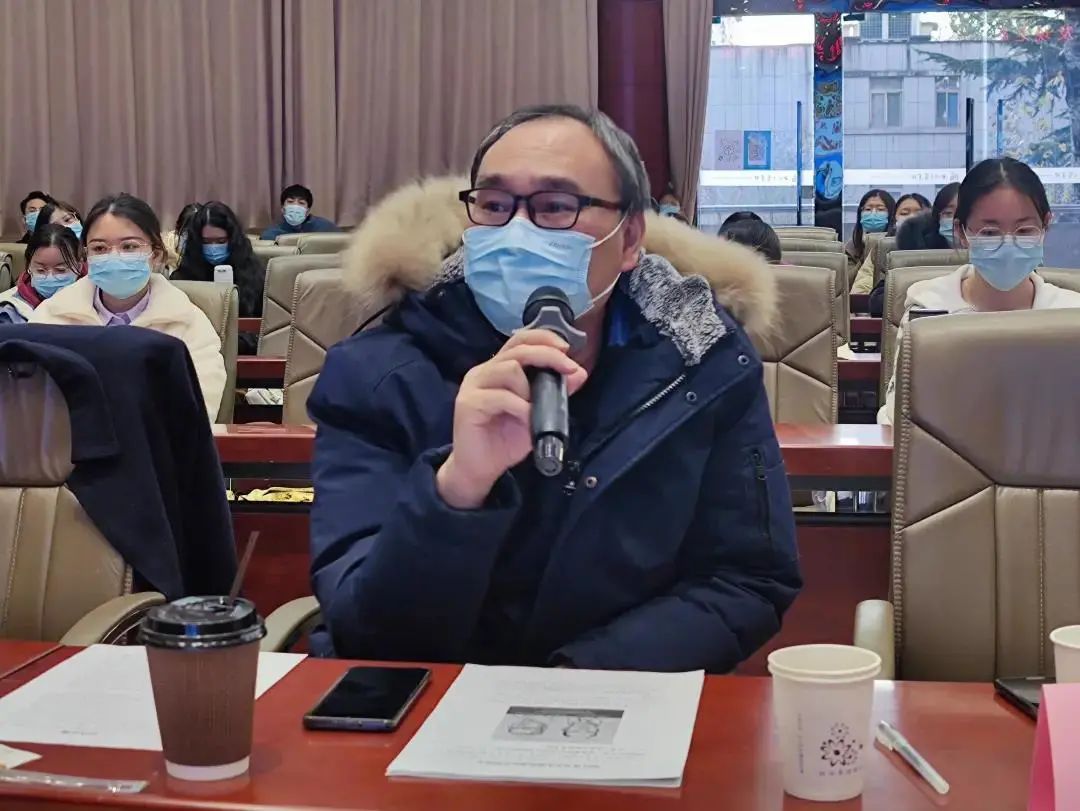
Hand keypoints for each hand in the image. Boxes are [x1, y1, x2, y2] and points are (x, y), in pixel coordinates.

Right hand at [437, 330, 587, 508]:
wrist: (479, 470)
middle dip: (548, 356)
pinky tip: (528, 420)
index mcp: (497, 369)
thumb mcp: (536, 415)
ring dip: (530, 388)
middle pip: (518, 349)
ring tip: (536, 408)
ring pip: (509, 369)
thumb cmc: (504, 441)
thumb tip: (579, 373)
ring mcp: (473, 386)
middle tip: (569, 369)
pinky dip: (521, 407)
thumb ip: (554, 393)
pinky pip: (501, 396)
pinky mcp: (468, 404)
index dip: (545, 339)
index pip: (520, 340)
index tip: (567, 350)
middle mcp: (483, 371)